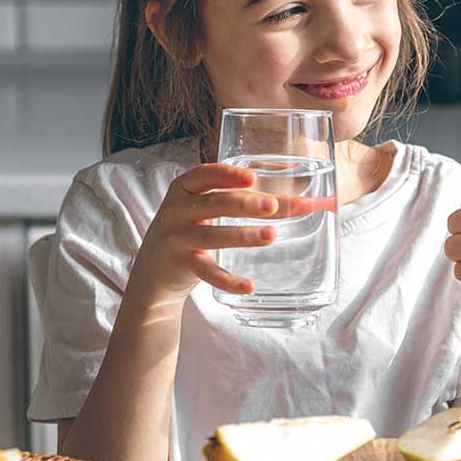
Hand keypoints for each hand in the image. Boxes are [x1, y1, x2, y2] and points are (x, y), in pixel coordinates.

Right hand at [131, 163, 278, 297]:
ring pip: (212, 236)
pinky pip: (207, 273)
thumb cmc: (191, 228)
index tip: (253, 177)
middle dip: (244, 204)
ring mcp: (177, 238)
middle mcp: (177, 210)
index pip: (205, 174)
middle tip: (272, 206)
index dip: (228, 174)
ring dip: (243, 236)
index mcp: (184, 188)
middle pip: (214, 203)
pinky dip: (228, 281)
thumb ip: (247, 201)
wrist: (155, 268)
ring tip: (271, 236)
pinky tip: (249, 285)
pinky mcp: (181, 265)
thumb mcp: (208, 210)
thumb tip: (306, 203)